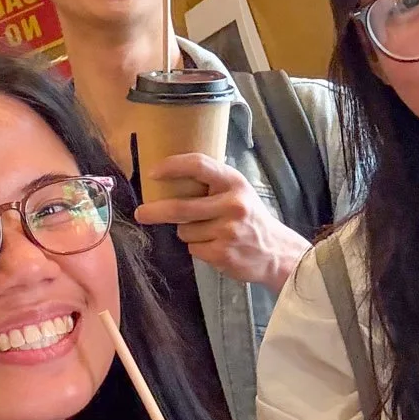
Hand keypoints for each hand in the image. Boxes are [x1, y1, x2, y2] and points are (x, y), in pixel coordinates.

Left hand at [133, 154, 308, 292]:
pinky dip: (197, 248)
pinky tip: (214, 246)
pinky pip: (192, 248)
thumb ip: (212, 184)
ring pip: (184, 230)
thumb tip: (170, 177)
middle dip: (155, 211)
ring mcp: (227, 231)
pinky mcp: (222, 254)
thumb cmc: (250, 218)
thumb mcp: (239, 192)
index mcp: (234, 182)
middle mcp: (232, 205)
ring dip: (187, 232)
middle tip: (141, 213)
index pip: (199, 165)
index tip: (153, 172)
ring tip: (208, 233)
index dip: (172, 166)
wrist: (277, 253)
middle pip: (180, 207)